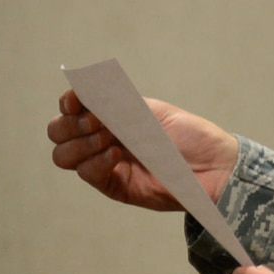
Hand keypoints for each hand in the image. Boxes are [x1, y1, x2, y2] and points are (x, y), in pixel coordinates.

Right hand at [47, 90, 238, 211]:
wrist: (215, 166)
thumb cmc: (190, 135)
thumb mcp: (153, 112)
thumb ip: (119, 103)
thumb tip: (87, 88)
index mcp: (113, 116)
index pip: (73, 107)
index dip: (69, 102)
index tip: (76, 100)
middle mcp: (103, 138)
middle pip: (58, 132)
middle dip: (70, 124)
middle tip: (97, 123)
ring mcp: (105, 162)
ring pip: (63, 155)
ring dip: (81, 144)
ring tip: (109, 139)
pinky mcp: (113, 185)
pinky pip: (87, 173)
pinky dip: (96, 161)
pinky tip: (117, 155)